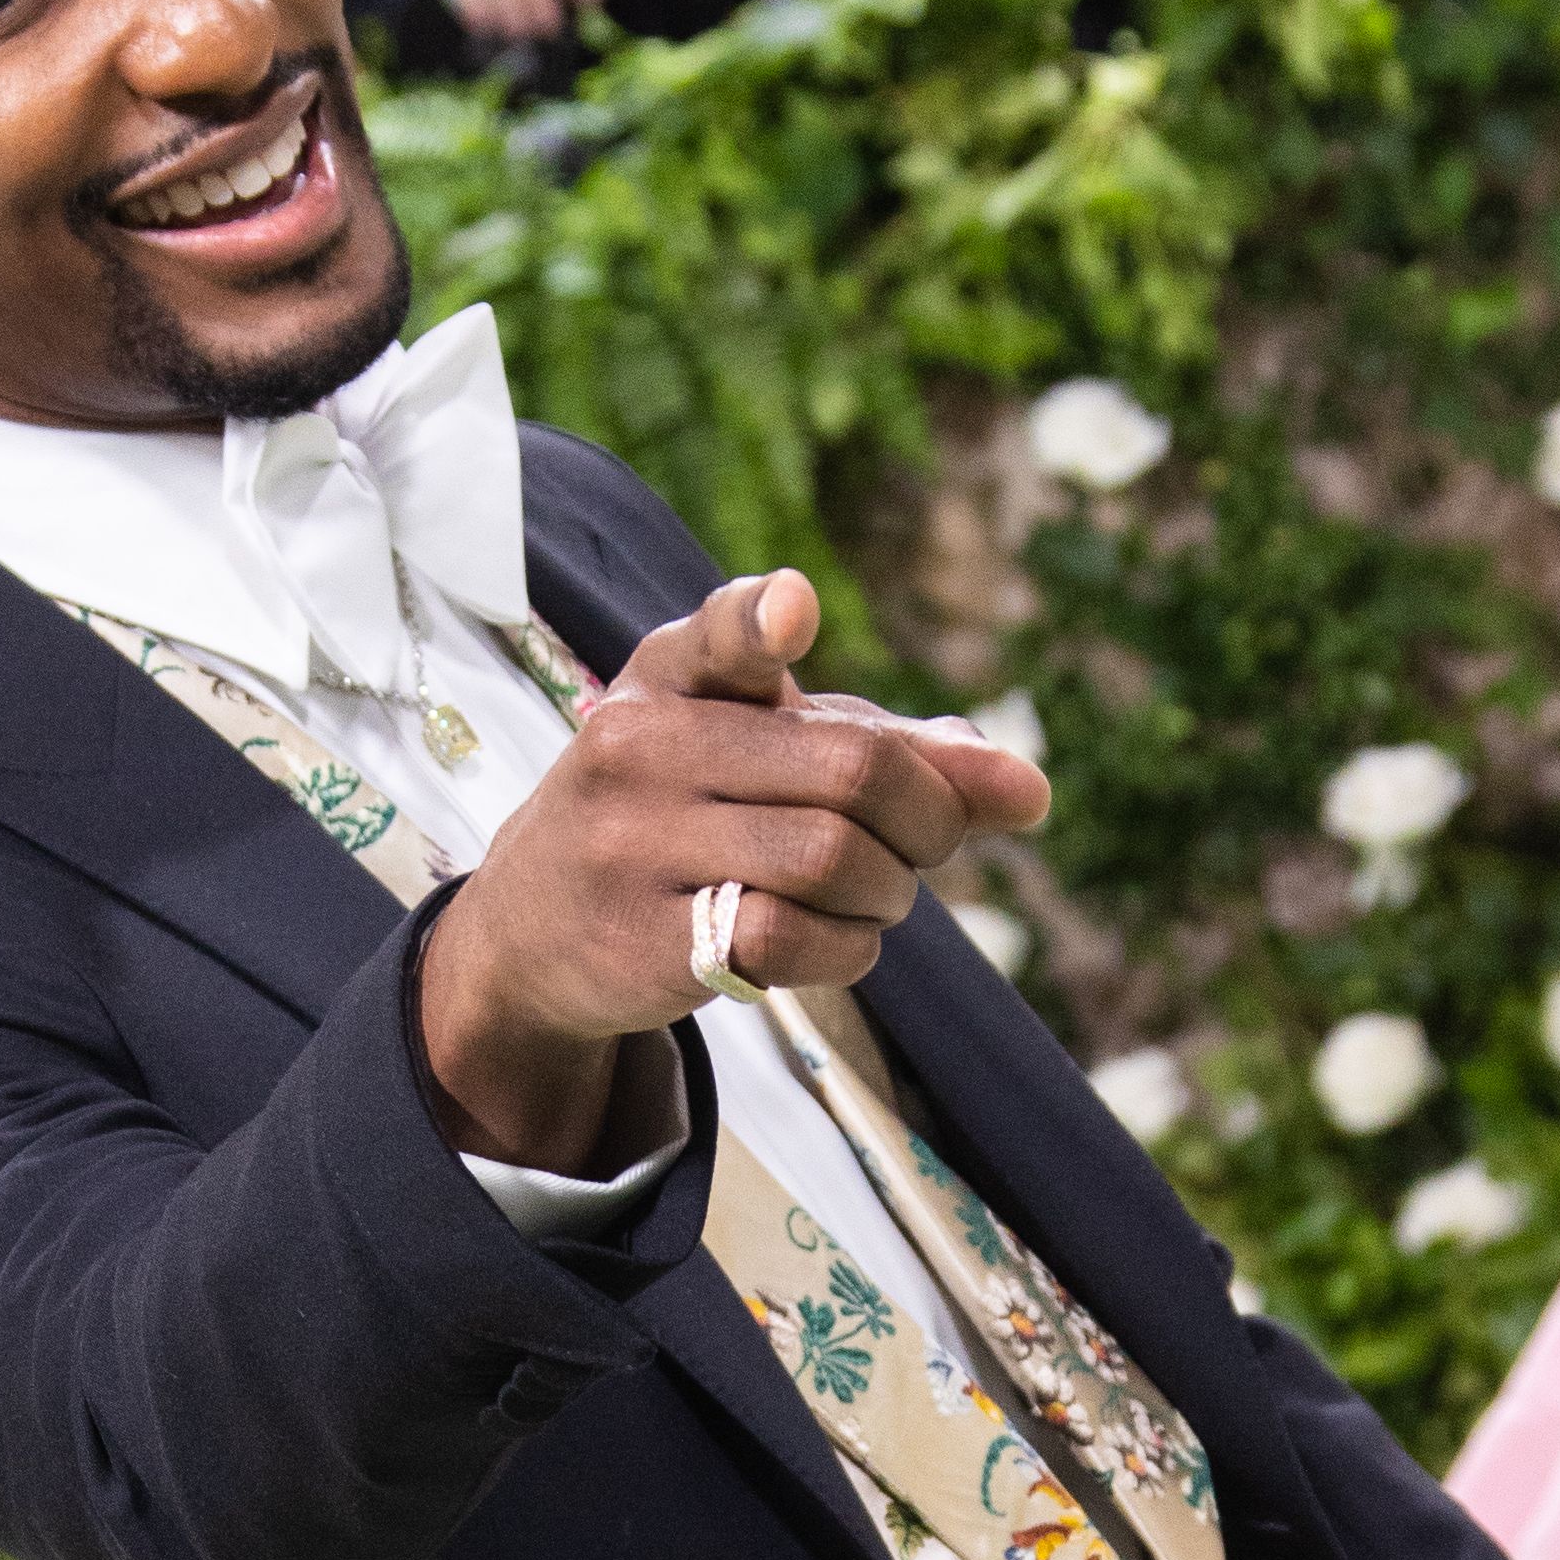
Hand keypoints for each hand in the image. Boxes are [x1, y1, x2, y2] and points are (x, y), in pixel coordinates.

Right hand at [413, 567, 1050, 1168]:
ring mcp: (633, 844)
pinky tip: (835, 941)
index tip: (793, 610)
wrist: (529, 930)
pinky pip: (788, 940)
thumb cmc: (684, 820)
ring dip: (891, 891)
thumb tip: (1030, 789)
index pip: (719, 633)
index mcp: (673, 676)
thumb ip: (898, 753)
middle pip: (852, 770)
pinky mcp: (640, 938)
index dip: (761, 619)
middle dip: (926, 817)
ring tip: (875, 897)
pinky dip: (846, 948)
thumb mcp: (765, 757)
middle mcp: (642, 746)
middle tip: (923, 846)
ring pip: (832, 860)